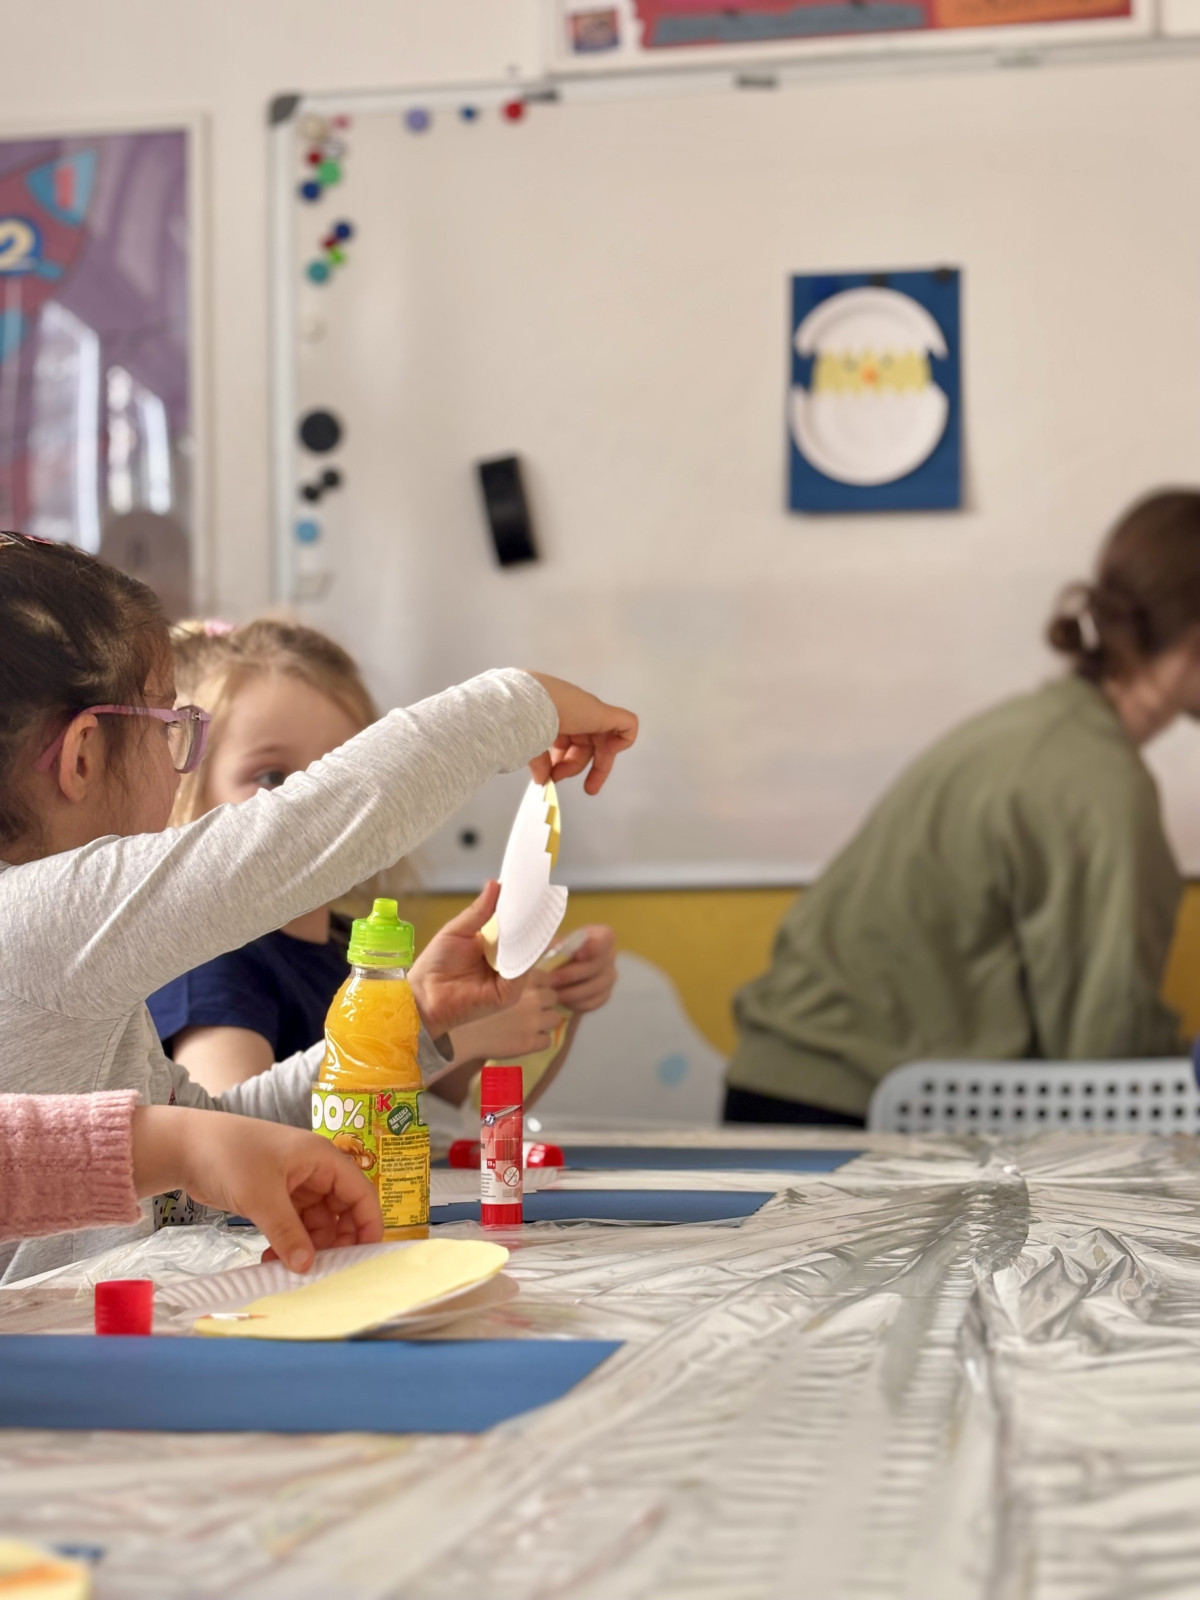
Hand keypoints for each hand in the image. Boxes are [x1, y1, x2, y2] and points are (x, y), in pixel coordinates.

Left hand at [132, 1106, 382, 1272]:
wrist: (184, 1147)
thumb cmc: (229, 1157)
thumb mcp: (261, 1196)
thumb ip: (288, 1233)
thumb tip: (307, 1267)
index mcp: (322, 1158)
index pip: (360, 1191)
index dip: (368, 1222)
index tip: (367, 1256)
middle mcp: (313, 1170)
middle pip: (341, 1210)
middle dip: (336, 1240)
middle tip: (324, 1269)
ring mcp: (294, 1183)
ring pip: (316, 1222)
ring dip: (307, 1246)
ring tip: (289, 1268)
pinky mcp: (274, 1196)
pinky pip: (294, 1224)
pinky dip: (289, 1242)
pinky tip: (273, 1260)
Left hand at [409, 880, 526, 1037]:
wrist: (423, 995)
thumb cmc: (436, 964)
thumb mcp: (458, 930)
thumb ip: (480, 910)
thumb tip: (495, 883)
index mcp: (494, 946)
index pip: (514, 927)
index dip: (522, 910)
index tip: (530, 889)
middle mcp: (504, 961)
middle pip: (524, 940)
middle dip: (531, 920)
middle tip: (538, 896)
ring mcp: (509, 978)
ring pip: (527, 954)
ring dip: (530, 935)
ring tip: (536, 912)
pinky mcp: (509, 993)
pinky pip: (521, 972)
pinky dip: (524, 956)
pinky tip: (523, 939)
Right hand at [451, 978, 564, 1063]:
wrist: (454, 1031)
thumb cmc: (464, 999)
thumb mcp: (488, 974)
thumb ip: (510, 968)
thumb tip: (524, 961)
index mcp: (526, 977)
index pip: (547, 978)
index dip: (538, 984)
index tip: (528, 990)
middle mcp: (535, 997)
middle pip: (553, 996)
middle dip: (542, 1000)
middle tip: (525, 1007)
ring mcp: (535, 1021)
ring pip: (555, 1018)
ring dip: (543, 1019)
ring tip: (525, 1022)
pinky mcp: (530, 1043)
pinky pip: (546, 1041)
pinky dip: (537, 1039)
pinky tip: (521, 1037)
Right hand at [525, 673, 637, 794]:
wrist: (523, 704)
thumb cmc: (522, 723)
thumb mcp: (531, 746)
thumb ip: (539, 763)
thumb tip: (542, 780)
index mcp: (558, 718)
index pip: (569, 742)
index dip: (565, 762)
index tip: (553, 777)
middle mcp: (575, 714)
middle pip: (586, 745)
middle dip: (578, 768)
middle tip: (581, 788)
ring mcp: (591, 713)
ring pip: (603, 742)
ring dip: (595, 765)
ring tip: (573, 774)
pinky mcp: (605, 713)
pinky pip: (628, 724)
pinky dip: (623, 741)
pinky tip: (607, 751)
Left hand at [547, 925, 617, 1013]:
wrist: (561, 969)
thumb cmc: (559, 950)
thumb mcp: (555, 942)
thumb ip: (554, 944)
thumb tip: (551, 948)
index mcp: (602, 935)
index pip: (607, 938)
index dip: (594, 947)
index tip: (577, 955)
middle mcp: (610, 955)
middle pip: (597, 966)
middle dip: (572, 974)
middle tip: (551, 979)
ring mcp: (609, 977)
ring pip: (594, 987)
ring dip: (571, 992)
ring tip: (551, 993)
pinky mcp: (604, 996)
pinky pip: (592, 1002)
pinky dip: (574, 1003)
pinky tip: (560, 1001)